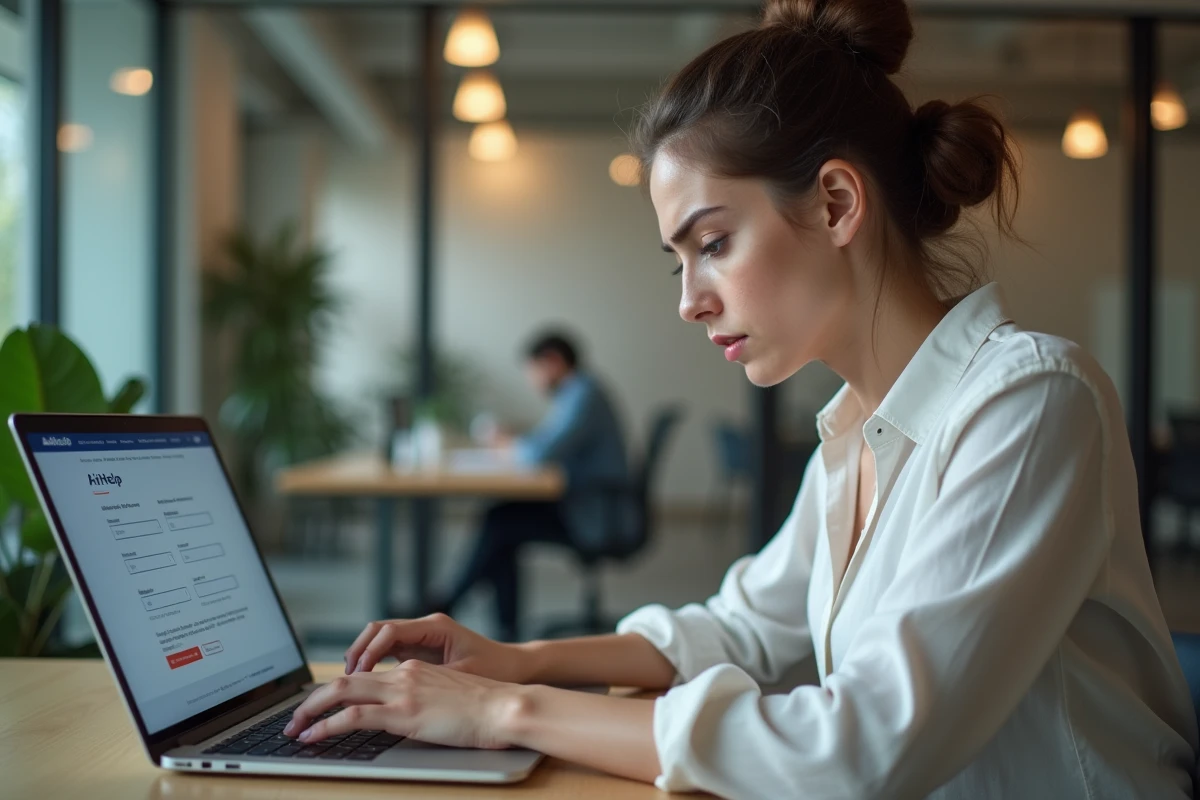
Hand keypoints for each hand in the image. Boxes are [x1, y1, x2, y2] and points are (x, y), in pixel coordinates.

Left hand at [283, 660, 523, 749]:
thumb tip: (405, 720)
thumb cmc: (487, 710)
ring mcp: (402, 690)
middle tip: (293, 720)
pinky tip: (312, 737)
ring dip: (309, 711)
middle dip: (312, 700)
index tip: (318, 708)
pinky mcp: (403, 712)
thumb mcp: (448, 700)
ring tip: (293, 730)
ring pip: (340, 692)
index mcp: (414, 670)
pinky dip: (325, 726)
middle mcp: (403, 674)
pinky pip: (352, 716)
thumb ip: (424, 703)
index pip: (364, 677)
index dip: (335, 691)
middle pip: (344, 680)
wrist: (505, 707)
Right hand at [343, 613, 530, 683]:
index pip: (389, 631)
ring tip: (348, 685)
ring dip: (363, 659)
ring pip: (380, 641)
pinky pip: (389, 653)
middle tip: (342, 680)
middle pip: (377, 632)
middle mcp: (426, 627)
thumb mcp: (461, 678)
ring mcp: (422, 638)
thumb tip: (396, 691)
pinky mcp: (422, 651)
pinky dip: (374, 665)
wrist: (517, 669)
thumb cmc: (495, 671)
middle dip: (357, 653)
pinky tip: (366, 686)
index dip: (368, 652)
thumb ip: (428, 681)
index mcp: (435, 627)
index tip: (355, 673)